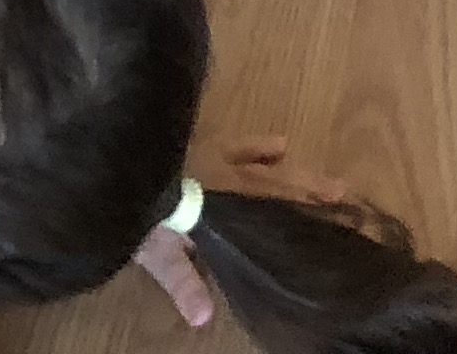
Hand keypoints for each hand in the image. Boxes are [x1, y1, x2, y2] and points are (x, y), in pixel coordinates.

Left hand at [128, 140, 363, 328]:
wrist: (116, 157)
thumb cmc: (139, 206)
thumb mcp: (157, 251)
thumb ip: (184, 280)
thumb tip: (204, 320)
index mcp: (226, 197)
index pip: (272, 204)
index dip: (301, 209)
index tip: (333, 212)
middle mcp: (226, 171)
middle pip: (273, 179)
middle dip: (305, 188)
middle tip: (340, 191)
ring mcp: (209, 148)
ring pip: (255, 155)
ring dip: (280, 163)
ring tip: (300, 160)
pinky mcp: (193, 135)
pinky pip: (230, 138)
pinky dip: (251, 142)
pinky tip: (269, 142)